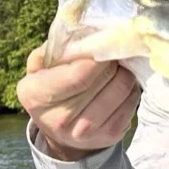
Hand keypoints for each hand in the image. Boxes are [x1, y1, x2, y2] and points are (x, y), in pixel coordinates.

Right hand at [16, 42, 140, 161]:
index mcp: (36, 95)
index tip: (101, 45)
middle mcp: (59, 119)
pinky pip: (132, 101)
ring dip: (125, 72)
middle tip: (111, 54)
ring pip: (122, 88)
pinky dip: (130, 88)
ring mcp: (86, 131)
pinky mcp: (110, 135)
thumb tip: (87, 33)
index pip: (79, 74)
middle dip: (112, 60)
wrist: (61, 130)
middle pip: (105, 78)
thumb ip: (57, 47)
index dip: (97, 55)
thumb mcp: (42, 65)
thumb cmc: (52, 87)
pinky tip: (120, 84)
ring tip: (117, 68)